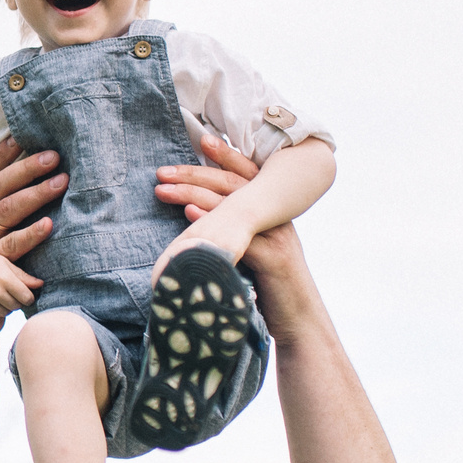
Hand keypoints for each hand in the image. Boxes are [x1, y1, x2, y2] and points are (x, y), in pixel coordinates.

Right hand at [0, 139, 67, 260]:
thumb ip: (3, 203)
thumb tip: (31, 170)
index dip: (0, 155)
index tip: (20, 136)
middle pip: (0, 187)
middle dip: (26, 169)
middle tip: (53, 156)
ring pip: (8, 211)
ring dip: (35, 194)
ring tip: (61, 182)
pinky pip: (14, 245)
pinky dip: (32, 233)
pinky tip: (49, 224)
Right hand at [0, 247, 37, 328]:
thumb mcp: (6, 264)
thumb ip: (24, 277)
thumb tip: (41, 285)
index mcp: (6, 278)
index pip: (27, 298)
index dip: (28, 296)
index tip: (24, 292)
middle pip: (16, 306)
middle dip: (17, 301)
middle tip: (10, 293)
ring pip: (4, 313)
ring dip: (5, 307)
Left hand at [154, 134, 309, 335]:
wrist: (301, 322)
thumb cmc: (271, 290)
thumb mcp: (253, 253)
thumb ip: (235, 232)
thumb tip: (197, 216)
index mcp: (273, 212)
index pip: (248, 174)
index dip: (225, 156)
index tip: (200, 140)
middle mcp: (277, 217)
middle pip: (233, 184)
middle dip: (196, 173)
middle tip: (162, 171)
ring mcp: (276, 235)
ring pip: (233, 205)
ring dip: (193, 193)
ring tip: (163, 190)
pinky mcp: (271, 258)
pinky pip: (240, 234)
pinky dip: (212, 221)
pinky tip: (189, 215)